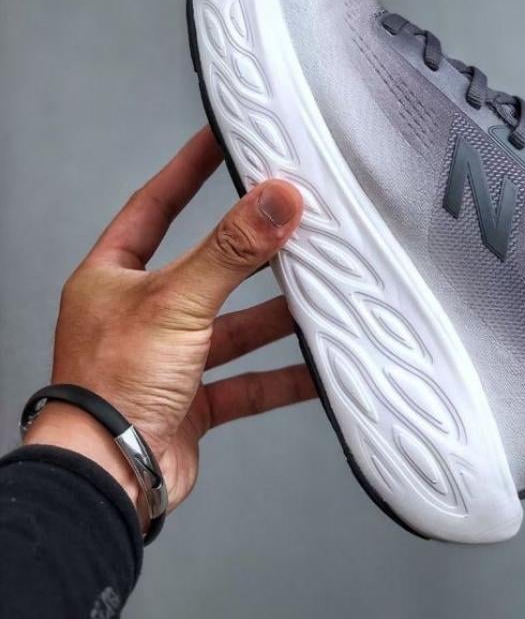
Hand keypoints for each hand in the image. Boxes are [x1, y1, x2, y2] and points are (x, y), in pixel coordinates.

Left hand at [23, 127, 314, 524]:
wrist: (109, 477)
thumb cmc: (111, 387)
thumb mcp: (175, 302)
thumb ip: (231, 251)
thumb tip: (275, 200)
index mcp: (114, 279)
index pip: (153, 206)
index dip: (187, 172)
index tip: (221, 141)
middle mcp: (139, 315)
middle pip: (207, 269)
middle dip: (252, 253)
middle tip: (295, 222)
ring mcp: (167, 361)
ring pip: (233, 328)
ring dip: (276, 316)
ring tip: (322, 293)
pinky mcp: (192, 402)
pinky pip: (248, 381)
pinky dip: (283, 376)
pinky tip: (319, 367)